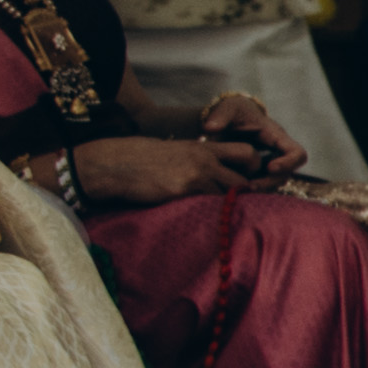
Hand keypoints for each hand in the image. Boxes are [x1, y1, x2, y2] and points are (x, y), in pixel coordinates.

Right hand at [72, 133, 245, 205]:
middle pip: (245, 178)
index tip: (250, 179)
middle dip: (249, 192)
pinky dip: (212, 213)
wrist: (114, 164)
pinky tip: (209, 219)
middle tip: (244, 204)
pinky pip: (209, 205)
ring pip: (230, 195)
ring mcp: (195, 175)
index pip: (245, 151)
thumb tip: (211, 175)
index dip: (253, 167)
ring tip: (226, 215)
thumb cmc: (139, 158)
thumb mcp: (174, 151)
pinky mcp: (183, 191)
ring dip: (229, 206)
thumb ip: (197, 160)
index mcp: (203, 147)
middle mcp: (204, 160)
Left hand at [194, 94, 303, 180]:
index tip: (269, 168)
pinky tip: (236, 188)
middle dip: (270, 181)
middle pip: (287, 173)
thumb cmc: (233, 111)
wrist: (227, 119)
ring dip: (262, 188)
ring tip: (241, 189)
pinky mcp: (259, 172)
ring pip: (275, 182)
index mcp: (276, 136)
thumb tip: (210, 129)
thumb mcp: (227, 108)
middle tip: (250, 186)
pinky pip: (263, 184)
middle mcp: (278, 152)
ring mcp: (270, 163)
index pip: (297, 153)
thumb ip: (220, 116)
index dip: (288, 163)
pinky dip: (253, 188)